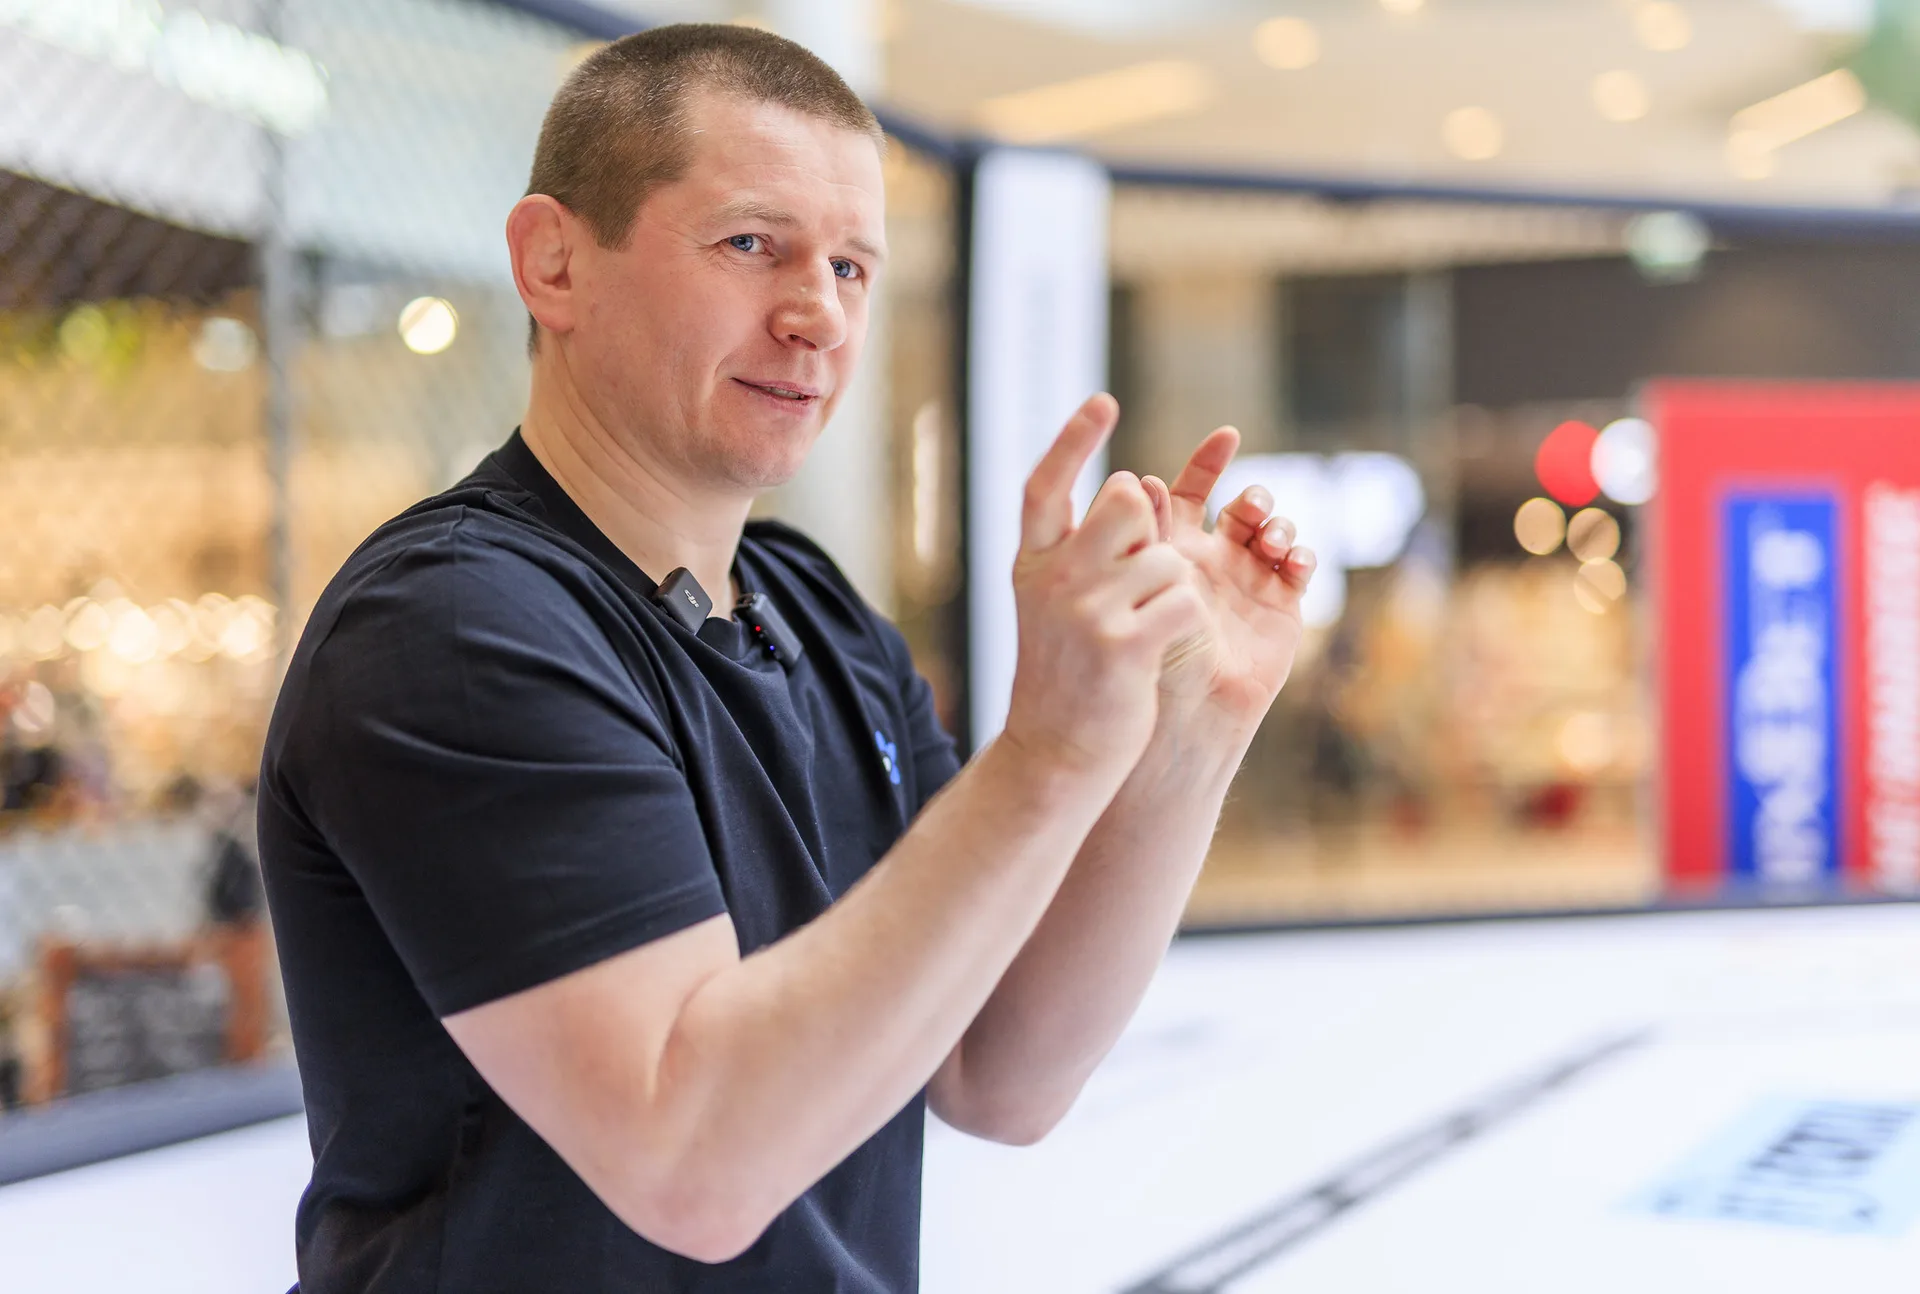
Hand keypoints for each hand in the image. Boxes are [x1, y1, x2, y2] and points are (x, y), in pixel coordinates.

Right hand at [1002, 394, 1207, 782]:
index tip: (1103, 403)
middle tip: (1139, 579)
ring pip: (1166, 558)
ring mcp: (1086, 611)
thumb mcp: (1049, 607)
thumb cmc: (1064, 678)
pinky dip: (1185, 623)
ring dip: (1173, 591)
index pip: (1045, 485)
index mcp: (1031, 564)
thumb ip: (1078, 553)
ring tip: (1145, 633)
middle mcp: (1053, 578)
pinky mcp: (1123, 645)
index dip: (1074, 441)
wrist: (1054, 757)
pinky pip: (1183, 602)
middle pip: (1126, 501)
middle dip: (1151, 529)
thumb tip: (1129, 492)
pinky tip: (1161, 649)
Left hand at [1139, 427, 1315, 725]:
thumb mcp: (1144, 583)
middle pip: (1242, 505)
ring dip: (1277, 524)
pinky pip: (1300, 566)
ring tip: (1269, 541)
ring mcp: (1250, 580)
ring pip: (1275, 529)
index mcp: (1174, 548)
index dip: (1208, 461)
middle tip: (1250, 506)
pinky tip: (1292, 563)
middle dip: (1253, 496)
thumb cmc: (1154, 650)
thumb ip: (1147, 532)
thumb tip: (1143, 478)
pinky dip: (1301, 555)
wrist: (1188, 710)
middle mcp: (1213, 558)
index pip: (1191, 491)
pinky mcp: (1282, 605)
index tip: (1227, 436)